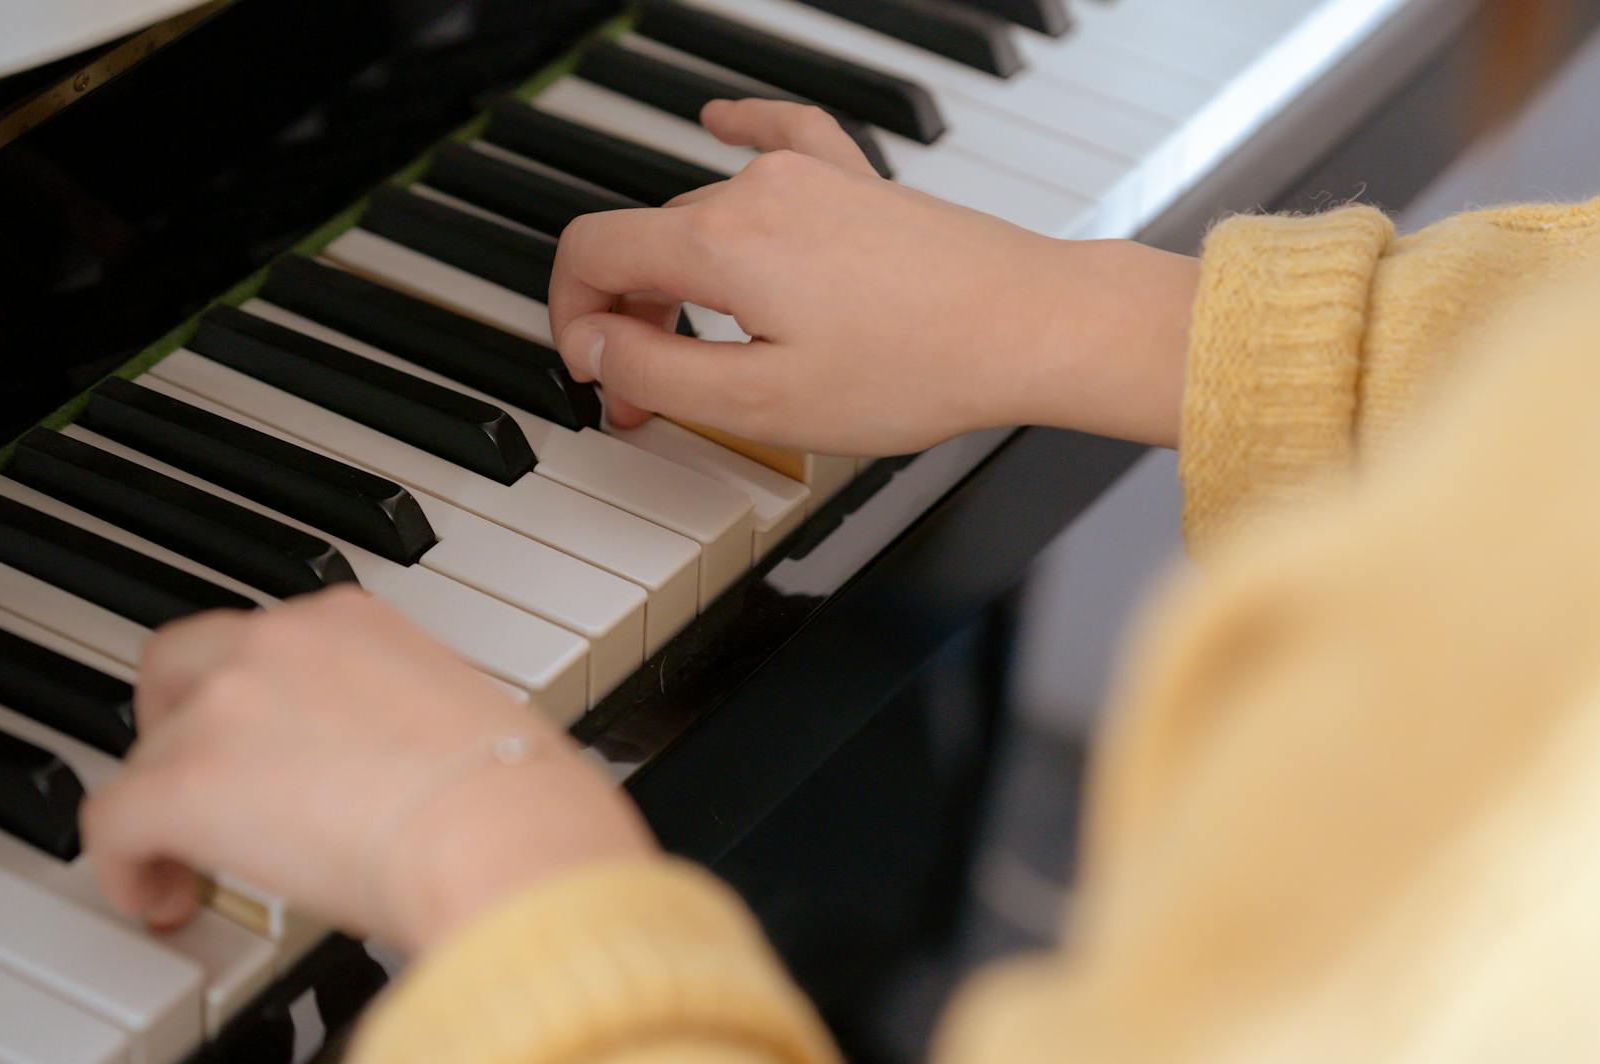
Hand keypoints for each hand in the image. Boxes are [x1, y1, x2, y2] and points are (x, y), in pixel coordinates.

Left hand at [82, 589, 657, 953]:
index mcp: (352, 621)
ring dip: (168, 809)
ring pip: (149, 754)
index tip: (265, 747)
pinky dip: (127, 867)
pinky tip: (160, 897)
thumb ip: (411, 729)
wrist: (503, 833)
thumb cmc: (516, 797)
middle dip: (179, 729)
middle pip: (177, 671)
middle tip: (206, 787)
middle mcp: (278, 642)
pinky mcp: (185, 782)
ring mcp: (226, 706)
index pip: (263, 641)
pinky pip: (113, 823)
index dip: (249, 701)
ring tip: (201, 868)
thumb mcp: (465, 724)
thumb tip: (412, 785)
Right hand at [550, 100, 1200, 452]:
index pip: (590, 252)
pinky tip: (719, 122)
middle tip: (651, 402)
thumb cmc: (914, 370)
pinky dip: (737, 140)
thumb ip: (656, 374)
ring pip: (704, 217)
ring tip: (701, 352)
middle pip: (648, 244)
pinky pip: (778, 141)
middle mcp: (755, 192)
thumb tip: (590, 348)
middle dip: (633, 323)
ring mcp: (810, 178)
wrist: (1029, 328)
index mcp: (718, 243)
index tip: (593, 373)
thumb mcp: (760, 404)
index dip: (570, 319)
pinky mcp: (856, 184)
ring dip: (680, 280)